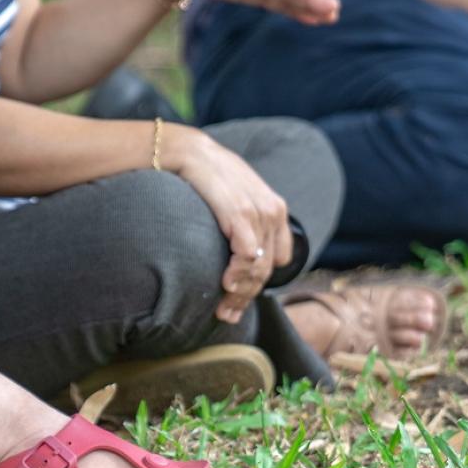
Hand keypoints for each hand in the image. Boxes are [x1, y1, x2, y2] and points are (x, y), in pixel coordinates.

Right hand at [159, 125, 291, 323]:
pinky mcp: (242, 214)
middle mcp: (273, 212)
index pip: (279, 260)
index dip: (259, 284)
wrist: (187, 152)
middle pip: (267, 270)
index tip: (237, 299)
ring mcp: (260, 213)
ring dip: (240, 294)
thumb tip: (242, 256)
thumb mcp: (234, 199)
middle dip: (247, 298)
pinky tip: (223, 284)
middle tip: (227, 316)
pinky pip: (248, 256)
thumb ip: (245, 223)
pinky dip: (238, 275)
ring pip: (258, 268)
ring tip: (223, 310)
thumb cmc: (205, 178)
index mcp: (276, 210)